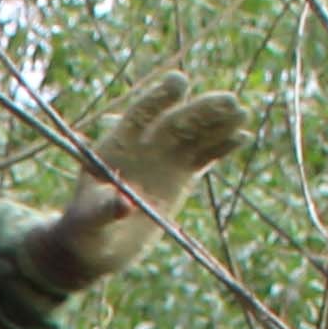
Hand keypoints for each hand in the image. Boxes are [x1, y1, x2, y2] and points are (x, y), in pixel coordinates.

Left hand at [27, 72, 251, 287]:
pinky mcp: (181, 176)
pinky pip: (204, 157)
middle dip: (200, 111)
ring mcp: (164, 159)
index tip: (179, 82)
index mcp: (117, 145)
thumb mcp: (88, 222)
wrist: (98, 246)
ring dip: (218, 123)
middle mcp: (144, 146)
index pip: (140, 115)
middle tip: (228, 101)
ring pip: (194, 135)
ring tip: (242, 113)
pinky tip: (242, 137)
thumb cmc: (85, 230)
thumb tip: (125, 203)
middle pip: (175, 122)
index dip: (159, 98)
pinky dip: (221, 148)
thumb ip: (104, 209)